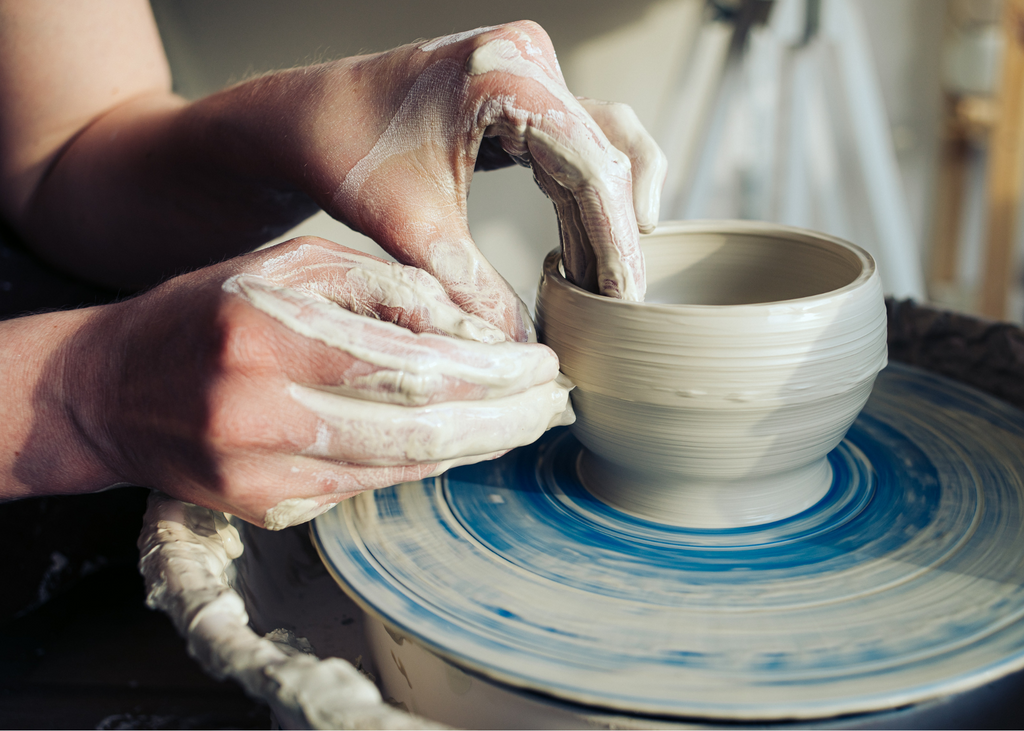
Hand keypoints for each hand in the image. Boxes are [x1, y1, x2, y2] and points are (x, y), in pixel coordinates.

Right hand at [56, 237, 572, 527]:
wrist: (110, 390)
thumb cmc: (206, 310)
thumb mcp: (292, 265)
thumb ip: (384, 290)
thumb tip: (475, 331)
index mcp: (268, 332)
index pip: (411, 367)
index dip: (490, 375)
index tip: (541, 367)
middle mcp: (261, 410)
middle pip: (418, 431)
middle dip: (502, 420)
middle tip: (554, 404)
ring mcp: (259, 473)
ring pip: (400, 468)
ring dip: (476, 447)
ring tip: (527, 423)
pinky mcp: (263, 508)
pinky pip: (368, 487)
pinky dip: (425, 464)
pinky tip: (464, 442)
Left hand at [206, 21, 665, 339]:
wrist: (306, 119)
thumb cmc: (343, 150)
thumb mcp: (409, 226)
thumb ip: (469, 286)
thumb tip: (521, 347)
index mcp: (506, 74)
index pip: (591, 164)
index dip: (613, 238)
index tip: (622, 299)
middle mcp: (529, 60)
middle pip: (611, 153)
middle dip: (619, 233)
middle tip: (621, 304)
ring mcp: (530, 75)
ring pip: (602, 152)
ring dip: (607, 221)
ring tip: (603, 290)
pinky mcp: (523, 98)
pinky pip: (575, 154)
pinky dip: (582, 207)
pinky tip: (579, 258)